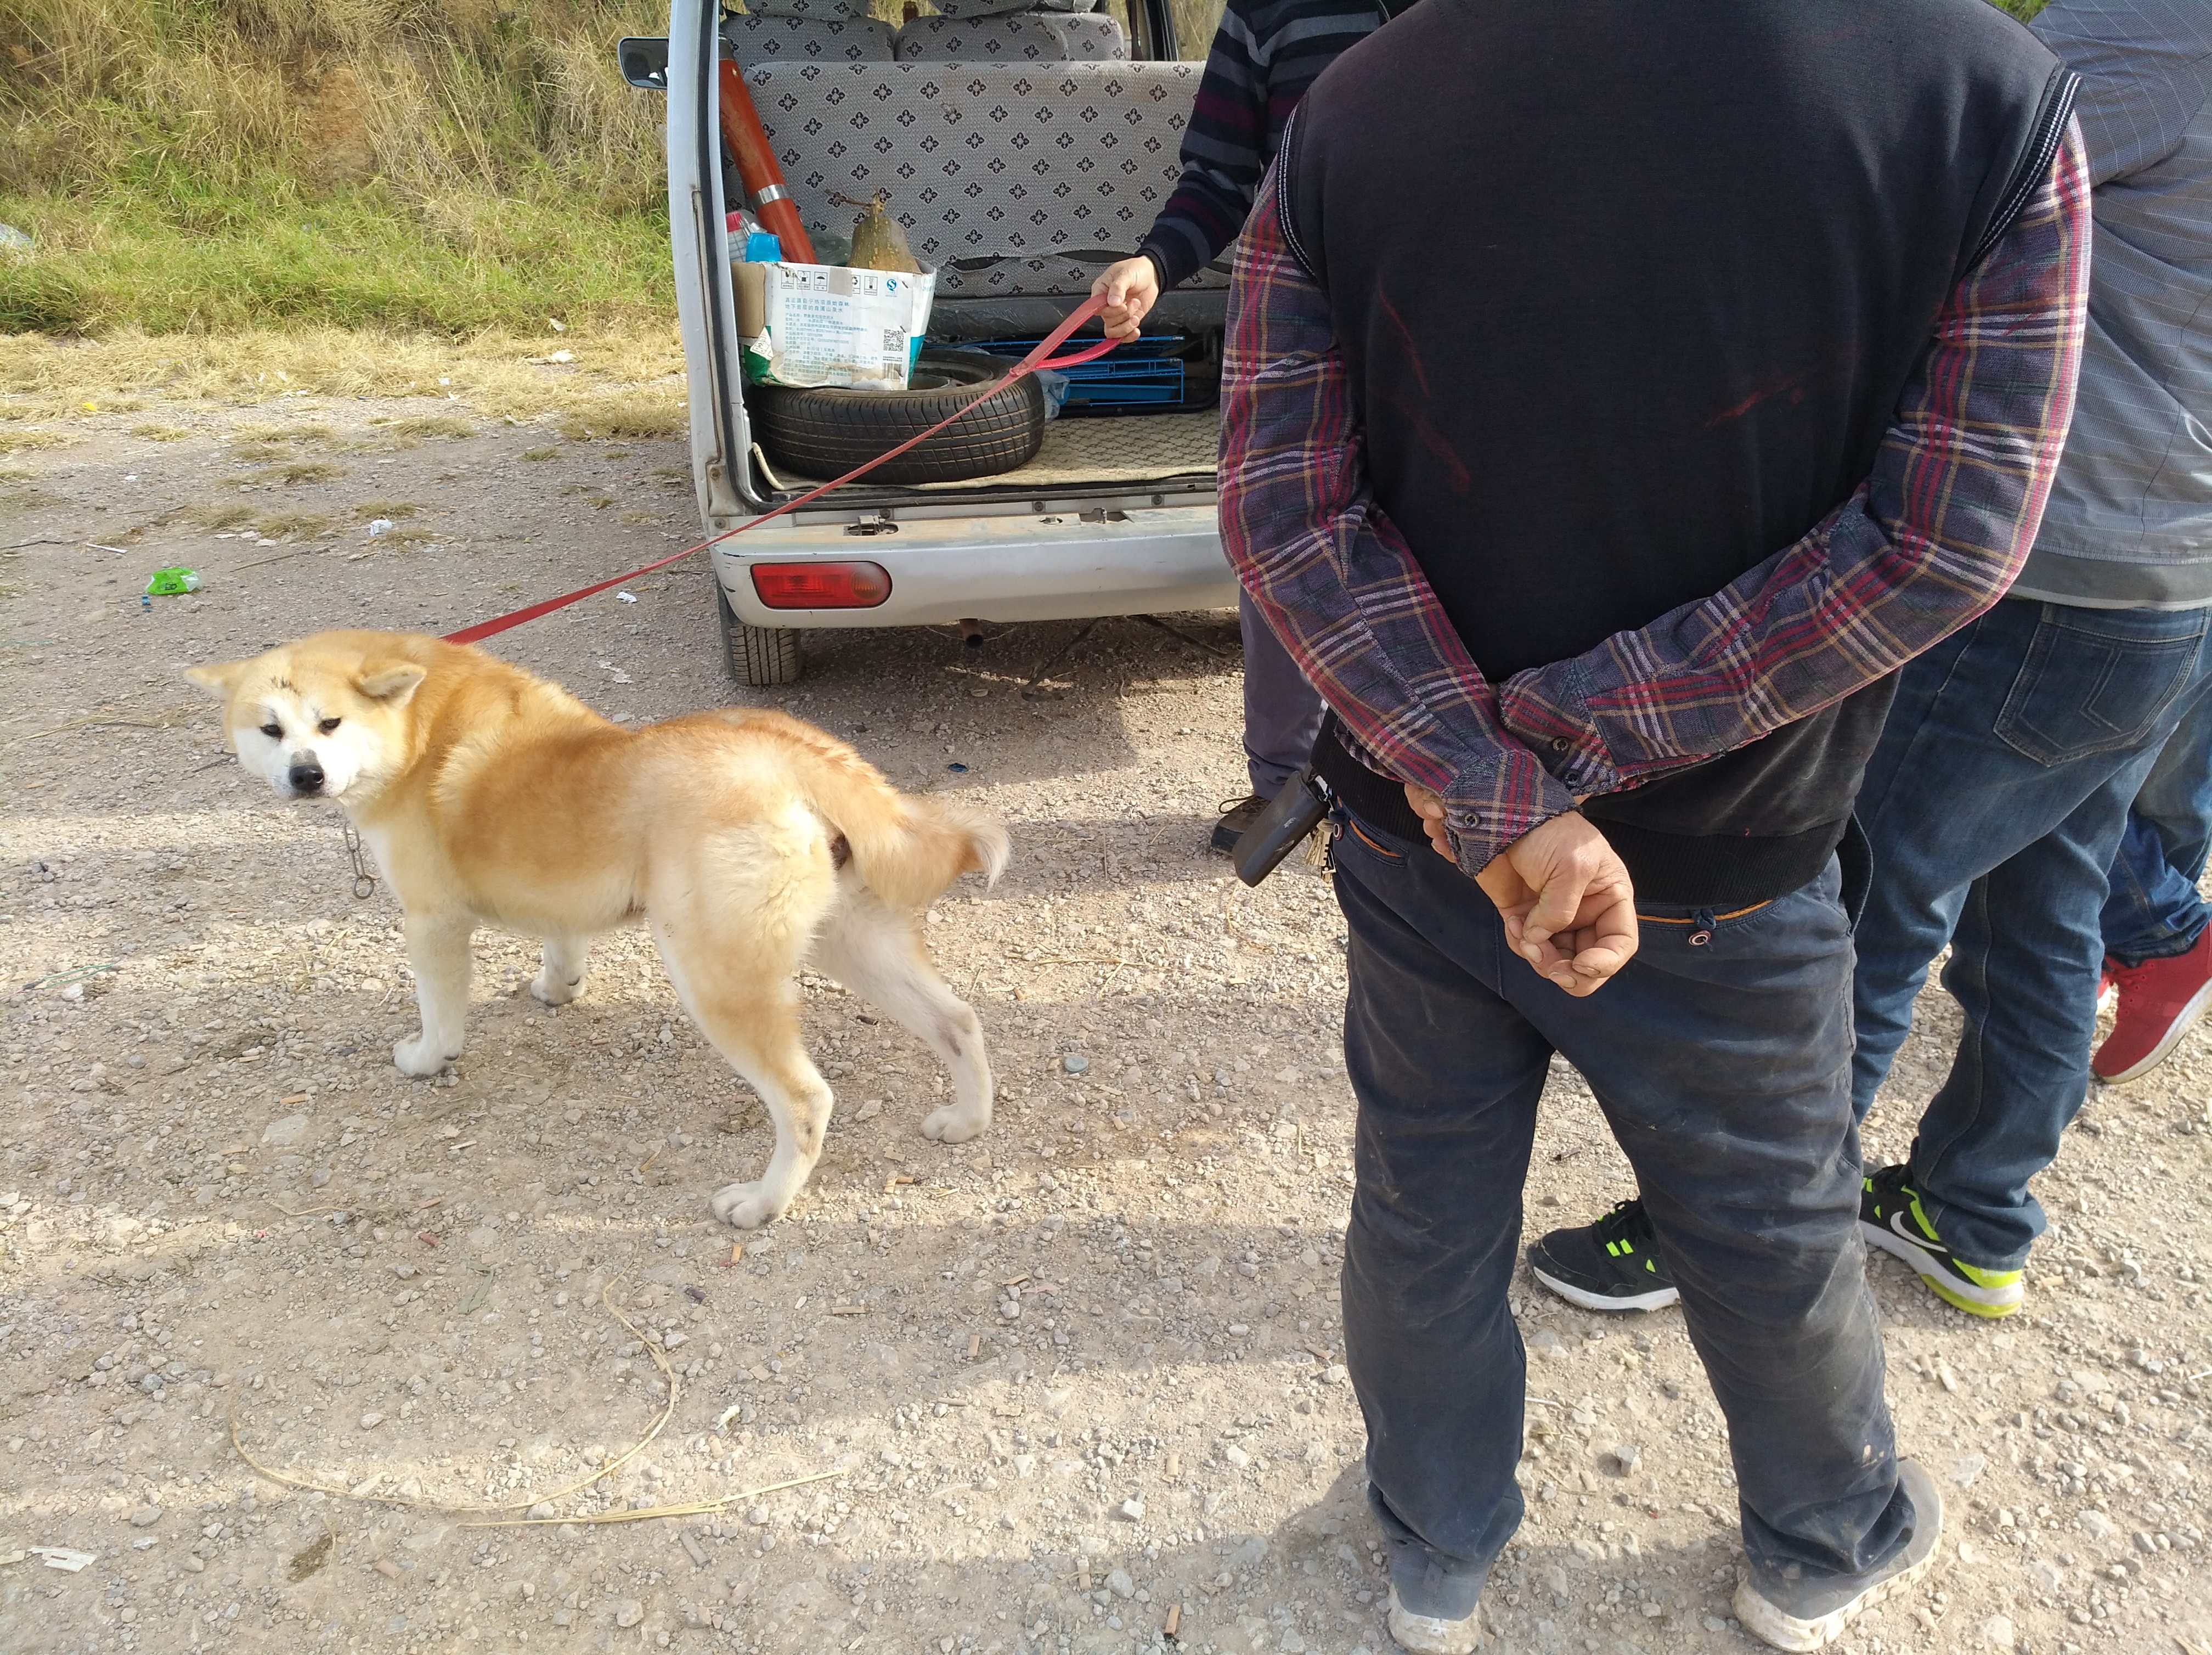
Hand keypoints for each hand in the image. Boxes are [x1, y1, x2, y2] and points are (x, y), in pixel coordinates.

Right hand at [1090, 256, 1159, 342]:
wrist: (1152, 275)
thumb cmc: (1136, 270)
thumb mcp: (1126, 274)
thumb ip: (1118, 288)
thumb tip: (1112, 302)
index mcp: (1100, 291)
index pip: (1096, 308)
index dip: (1109, 311)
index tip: (1121, 305)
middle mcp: (1106, 305)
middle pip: (1107, 321)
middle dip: (1123, 315)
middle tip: (1134, 302)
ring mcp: (1117, 314)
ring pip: (1113, 331)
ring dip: (1127, 326)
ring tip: (1136, 314)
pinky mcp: (1127, 320)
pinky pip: (1122, 336)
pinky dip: (1129, 336)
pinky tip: (1136, 330)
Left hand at [1404, 786, 1638, 995]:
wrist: (1505, 813)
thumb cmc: (1550, 831)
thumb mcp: (1571, 866)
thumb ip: (1562, 910)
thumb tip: (1540, 941)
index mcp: (1610, 898)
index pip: (1620, 944)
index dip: (1606, 963)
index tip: (1581, 966)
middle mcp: (1587, 912)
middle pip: (1588, 962)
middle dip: (1570, 971)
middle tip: (1553, 969)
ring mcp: (1555, 917)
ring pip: (1556, 960)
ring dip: (1541, 958)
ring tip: (1525, 935)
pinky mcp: (1525, 917)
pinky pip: (1528, 946)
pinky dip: (1520, 943)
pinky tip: (1513, 922)